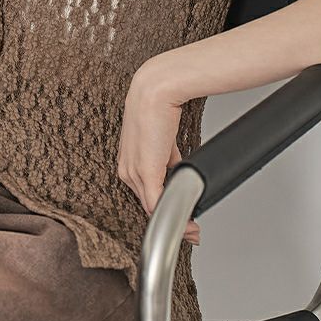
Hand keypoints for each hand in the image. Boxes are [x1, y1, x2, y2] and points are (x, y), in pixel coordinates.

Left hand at [117, 66, 200, 244]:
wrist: (156, 89)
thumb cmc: (158, 108)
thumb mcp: (162, 141)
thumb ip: (166, 158)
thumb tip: (177, 170)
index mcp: (128, 161)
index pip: (145, 193)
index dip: (165, 208)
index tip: (184, 219)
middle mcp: (127, 169)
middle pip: (150, 205)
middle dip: (174, 221)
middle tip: (193, 231)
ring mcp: (134, 172)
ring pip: (154, 209)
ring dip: (177, 222)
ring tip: (193, 229)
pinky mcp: (145, 172)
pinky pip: (158, 205)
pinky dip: (175, 219)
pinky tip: (190, 225)